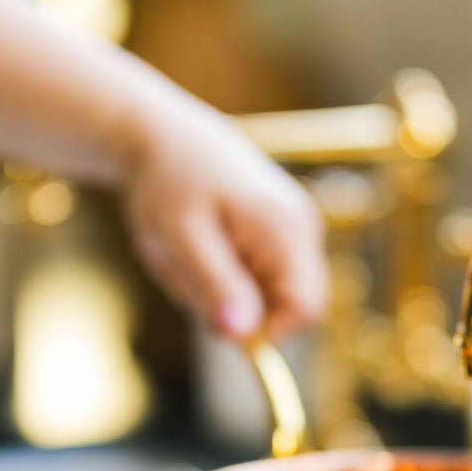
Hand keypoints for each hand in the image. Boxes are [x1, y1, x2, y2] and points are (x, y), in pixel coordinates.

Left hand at [122, 83, 325, 339]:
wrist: (165, 135)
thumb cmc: (169, 180)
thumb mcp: (182, 237)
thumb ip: (215, 285)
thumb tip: (243, 335)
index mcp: (287, 228)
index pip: (306, 309)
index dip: (266, 331)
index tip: (214, 320)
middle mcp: (303, 228)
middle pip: (285, 306)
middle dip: (233, 306)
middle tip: (183, 272)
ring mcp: (293, 228)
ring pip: (265, 295)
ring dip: (218, 290)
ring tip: (183, 255)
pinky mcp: (277, 232)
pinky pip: (255, 278)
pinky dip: (219, 275)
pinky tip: (196, 247)